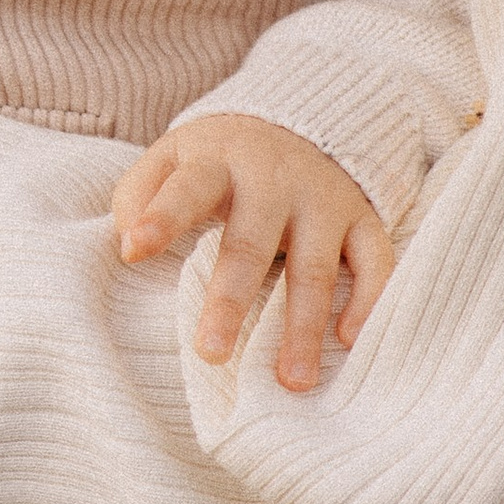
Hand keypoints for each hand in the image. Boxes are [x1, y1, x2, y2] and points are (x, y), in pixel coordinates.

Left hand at [110, 112, 394, 394]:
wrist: (298, 122)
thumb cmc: (219, 161)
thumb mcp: (172, 157)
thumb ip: (140, 194)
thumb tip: (128, 245)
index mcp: (218, 163)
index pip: (186, 189)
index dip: (160, 217)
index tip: (133, 251)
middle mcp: (274, 181)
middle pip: (250, 243)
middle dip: (231, 299)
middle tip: (210, 352)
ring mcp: (323, 201)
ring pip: (316, 266)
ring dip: (304, 325)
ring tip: (292, 381)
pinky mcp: (362, 219)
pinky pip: (375, 262)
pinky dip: (368, 301)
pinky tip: (348, 342)